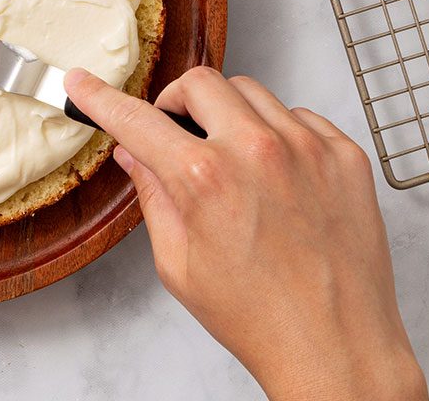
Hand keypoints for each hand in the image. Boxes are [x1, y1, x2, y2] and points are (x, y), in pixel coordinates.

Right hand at [66, 67, 426, 400]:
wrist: (335, 346)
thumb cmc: (258, 316)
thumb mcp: (179, 264)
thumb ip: (153, 197)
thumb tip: (134, 156)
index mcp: (203, 179)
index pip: (135, 118)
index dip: (100, 98)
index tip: (83, 83)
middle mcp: (256, 151)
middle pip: (199, 82)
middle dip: (177, 102)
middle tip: (176, 131)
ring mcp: (307, 148)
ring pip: (252, 92)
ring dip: (230, 116)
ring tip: (234, 161)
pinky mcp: (345, 156)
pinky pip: (301, 117)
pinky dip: (280, 134)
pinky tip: (277, 175)